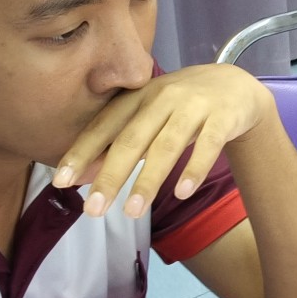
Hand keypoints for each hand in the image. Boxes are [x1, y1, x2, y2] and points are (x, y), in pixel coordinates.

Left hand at [53, 64, 275, 216]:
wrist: (235, 85)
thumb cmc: (182, 107)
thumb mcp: (148, 117)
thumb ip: (118, 143)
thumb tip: (81, 177)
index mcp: (138, 97)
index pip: (104, 126)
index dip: (82, 153)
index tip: (61, 181)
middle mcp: (162, 97)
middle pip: (131, 139)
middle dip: (110, 175)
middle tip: (93, 209)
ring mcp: (194, 106)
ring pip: (167, 145)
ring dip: (148, 180)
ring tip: (132, 212)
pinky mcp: (223, 116)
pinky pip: (207, 145)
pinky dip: (194, 169)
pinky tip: (182, 193)